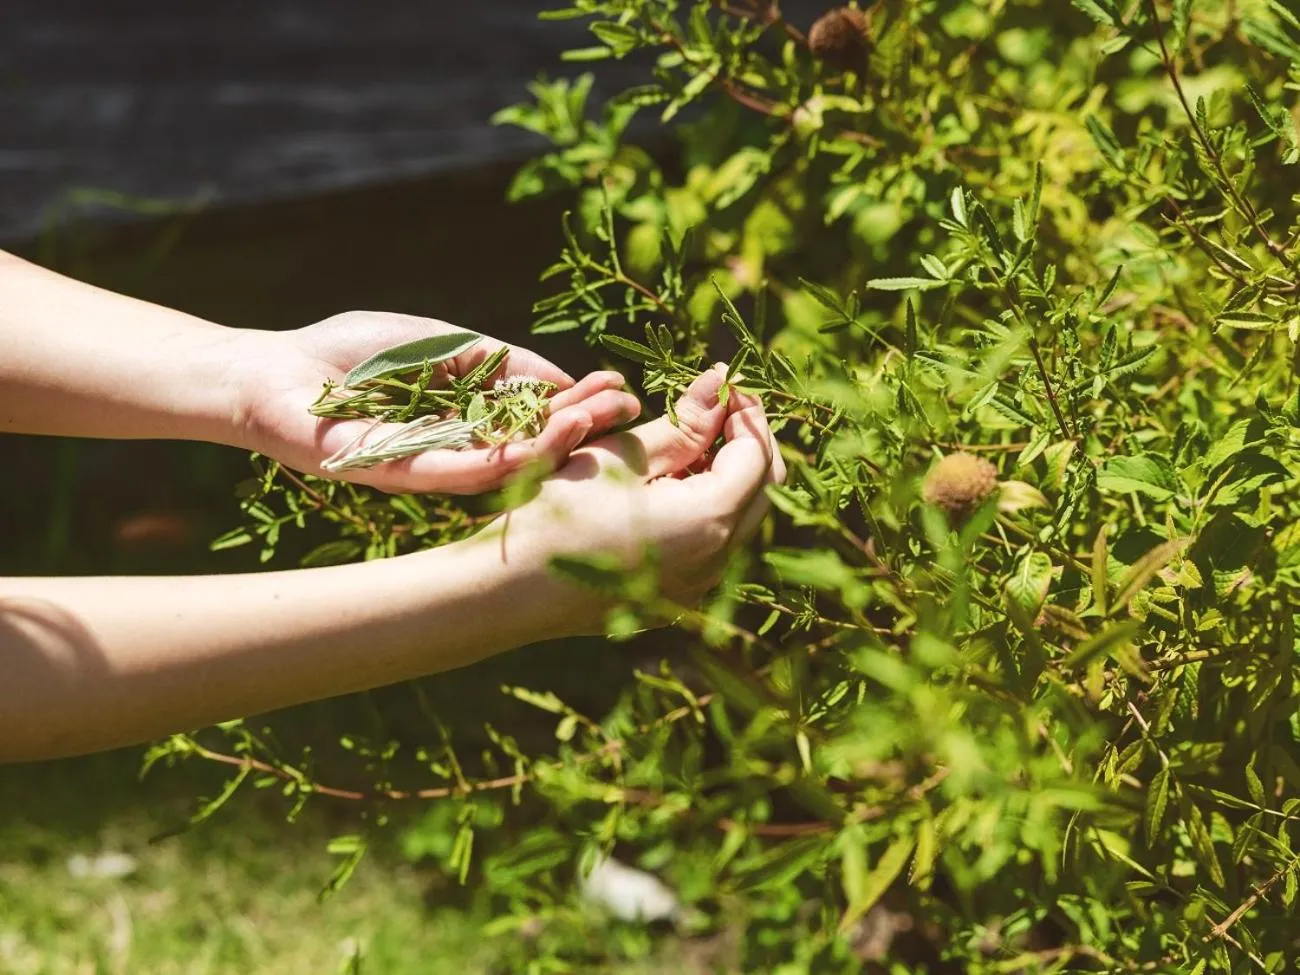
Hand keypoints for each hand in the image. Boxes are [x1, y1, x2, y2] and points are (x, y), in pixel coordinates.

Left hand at [231, 311, 640, 492]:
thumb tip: (562, 378)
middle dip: (582, 427)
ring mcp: (434, 465)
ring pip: (505, 466)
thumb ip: (500, 362)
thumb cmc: (349, 353)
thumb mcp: (443, 344)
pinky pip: (457, 474)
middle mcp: (462, 448)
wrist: (273, 372)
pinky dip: (495, 464)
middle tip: (624, 410)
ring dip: (549, 447)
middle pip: (534, 444)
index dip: (582, 402)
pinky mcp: (402, 475)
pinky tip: (530, 450)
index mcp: (474, 416)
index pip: (541, 415)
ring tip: (588, 424)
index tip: (622, 387)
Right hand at [493, 364, 785, 636]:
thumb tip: (720, 385)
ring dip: (725, 476)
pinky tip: (669, 485)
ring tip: (687, 441)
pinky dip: (704, 508)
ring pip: (738, 520)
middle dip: (744, 443)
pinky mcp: (676, 599)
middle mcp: (717, 561)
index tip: (722, 384)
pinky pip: (711, 546)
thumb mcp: (622, 454)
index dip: (745, 414)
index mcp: (709, 519)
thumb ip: (682, 423)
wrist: (512, 588)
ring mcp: (698, 587)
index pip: (756, 455)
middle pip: (760, 490)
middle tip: (714, 407)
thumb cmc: (560, 511)